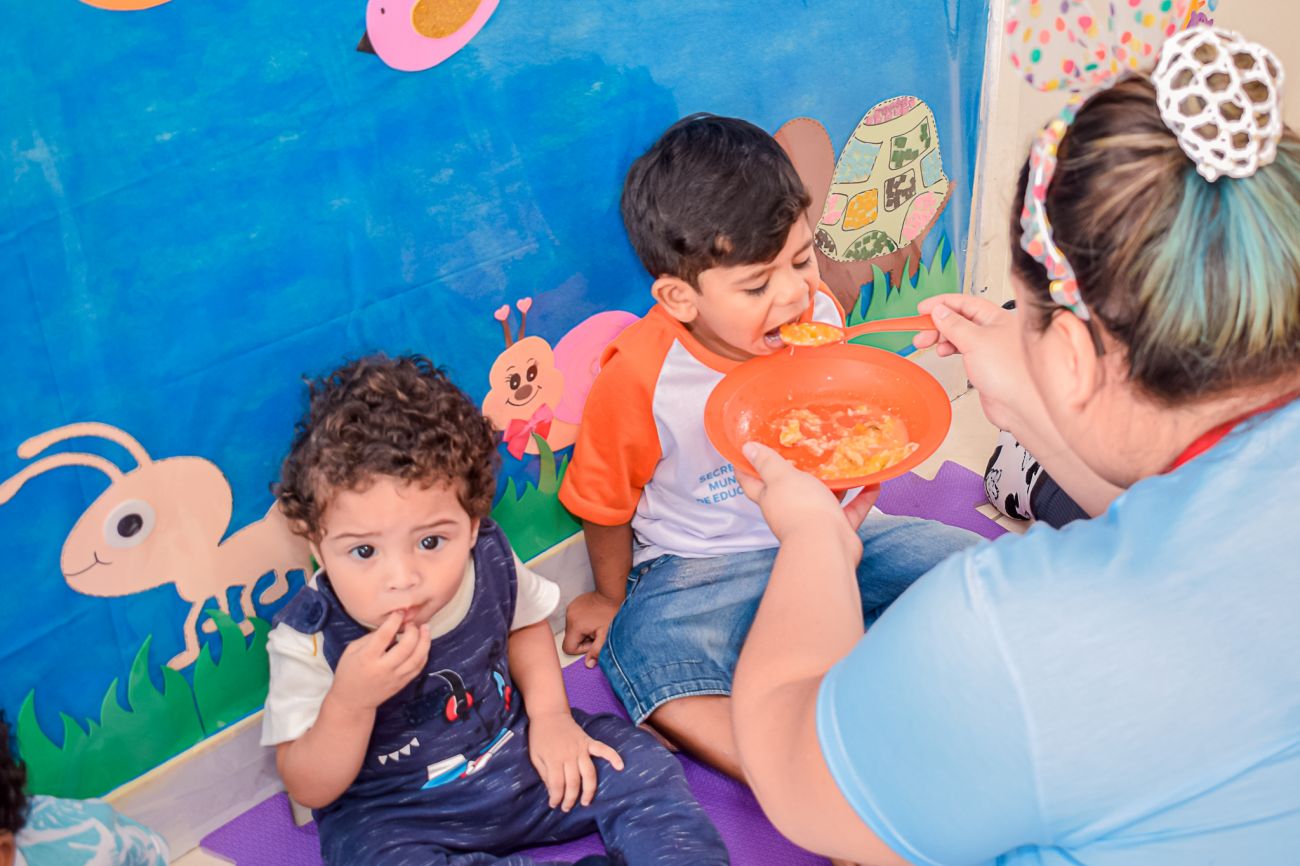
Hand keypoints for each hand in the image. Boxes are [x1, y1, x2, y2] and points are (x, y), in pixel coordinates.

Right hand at [330, 613, 429, 711]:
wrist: (352, 701)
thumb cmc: (348, 672)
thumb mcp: (351, 650)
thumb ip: (370, 638)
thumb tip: (391, 627)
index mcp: (367, 658)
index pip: (384, 635)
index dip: (394, 620)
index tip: (399, 612)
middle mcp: (383, 668)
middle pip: (406, 647)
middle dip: (413, 630)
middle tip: (412, 622)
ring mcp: (395, 677)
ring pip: (417, 658)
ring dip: (424, 641)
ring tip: (425, 628)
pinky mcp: (402, 683)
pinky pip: (419, 667)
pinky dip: (424, 654)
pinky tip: (424, 644)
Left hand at [527, 710, 624, 810]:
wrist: (549, 714)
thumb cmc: (540, 737)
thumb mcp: (535, 757)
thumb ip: (544, 774)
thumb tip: (553, 791)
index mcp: (554, 759)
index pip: (557, 785)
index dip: (556, 798)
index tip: (554, 805)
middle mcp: (569, 755)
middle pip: (574, 782)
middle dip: (570, 798)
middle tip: (567, 808)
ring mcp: (581, 748)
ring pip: (589, 773)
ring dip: (588, 790)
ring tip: (585, 802)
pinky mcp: (589, 742)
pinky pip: (603, 750)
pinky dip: (613, 757)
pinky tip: (620, 766)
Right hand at [561, 591, 620, 668]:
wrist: (612, 593)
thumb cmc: (611, 612)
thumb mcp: (606, 635)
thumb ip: (597, 651)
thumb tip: (589, 664)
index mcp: (575, 626)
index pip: (568, 647)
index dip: (581, 649)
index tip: (592, 641)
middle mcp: (569, 616)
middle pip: (570, 638)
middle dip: (583, 639)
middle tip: (596, 632)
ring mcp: (570, 609)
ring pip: (572, 629)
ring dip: (582, 630)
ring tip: (595, 624)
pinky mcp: (573, 604)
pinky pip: (573, 619)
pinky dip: (582, 621)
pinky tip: (593, 617)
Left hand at [736, 442, 875, 550]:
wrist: (826, 545)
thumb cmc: (800, 508)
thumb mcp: (781, 478)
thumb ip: (766, 463)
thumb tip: (746, 448)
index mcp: (771, 496)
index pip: (751, 481)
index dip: (745, 467)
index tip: (744, 451)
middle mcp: (790, 509)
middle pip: (791, 489)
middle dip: (798, 471)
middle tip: (808, 448)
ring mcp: (815, 520)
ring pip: (825, 497)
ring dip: (836, 483)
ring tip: (846, 461)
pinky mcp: (837, 528)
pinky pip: (851, 510)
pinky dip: (862, 498)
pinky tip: (874, 481)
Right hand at [913, 293, 1035, 431]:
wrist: (1020, 404)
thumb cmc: (1010, 372)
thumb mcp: (975, 341)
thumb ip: (954, 324)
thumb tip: (939, 311)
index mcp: (996, 317)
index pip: (964, 302)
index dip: (942, 303)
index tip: (923, 309)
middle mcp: (993, 330)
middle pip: (959, 319)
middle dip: (937, 323)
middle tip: (920, 331)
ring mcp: (988, 348)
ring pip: (959, 335)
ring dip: (941, 337)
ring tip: (926, 343)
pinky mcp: (984, 365)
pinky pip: (962, 351)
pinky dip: (949, 349)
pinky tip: (943, 353)